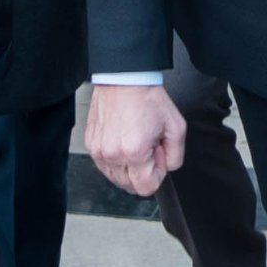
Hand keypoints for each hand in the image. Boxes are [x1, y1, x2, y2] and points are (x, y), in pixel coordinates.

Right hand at [87, 80, 187, 196]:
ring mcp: (98, 150)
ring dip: (128, 167)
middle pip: (130, 186)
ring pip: (115, 178)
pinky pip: (104, 165)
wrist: (124, 79)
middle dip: (143, 172)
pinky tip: (123, 140)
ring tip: (134, 142)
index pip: (146, 188)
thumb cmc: (147, 98)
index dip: (157, 175)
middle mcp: (112, 154)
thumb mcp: (176, 127)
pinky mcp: (90, 144)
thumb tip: (165, 167)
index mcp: (134, 152)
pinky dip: (115, 159)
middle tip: (148, 147)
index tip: (158, 156)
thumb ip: (176, 156)